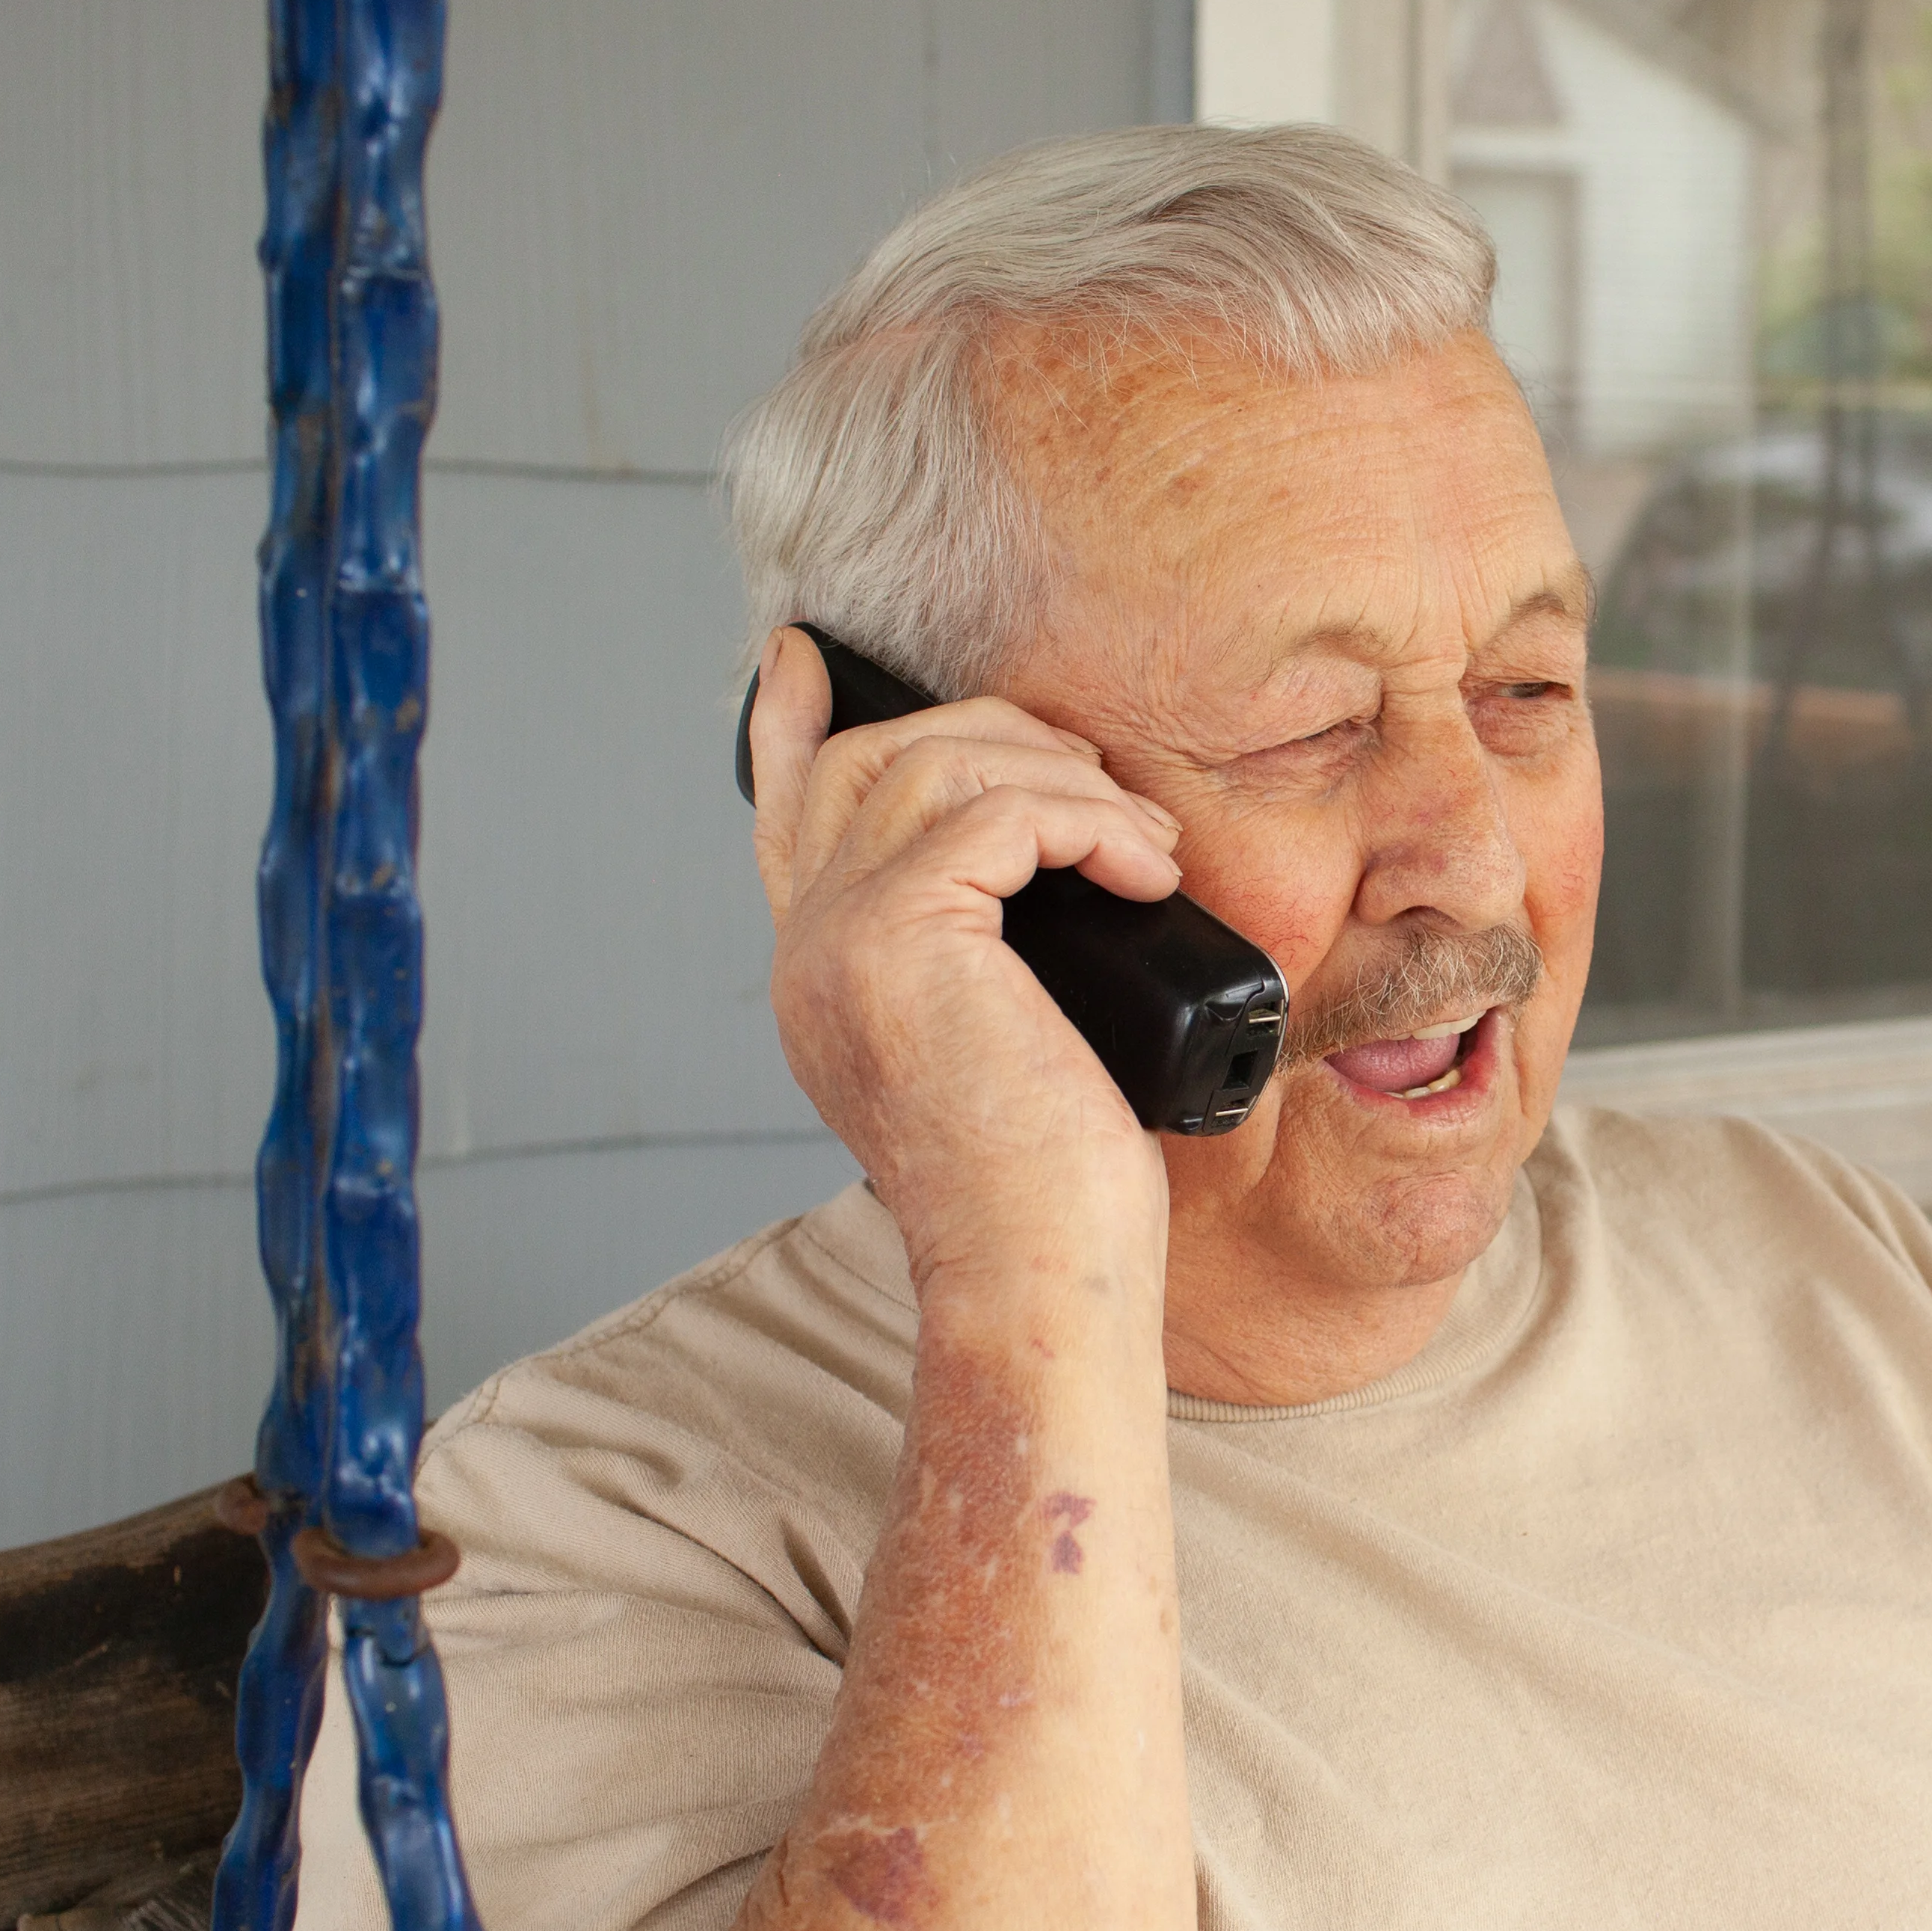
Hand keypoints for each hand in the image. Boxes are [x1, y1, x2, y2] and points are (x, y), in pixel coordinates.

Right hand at [745, 626, 1182, 1288]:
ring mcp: (839, 940)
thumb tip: (1069, 883)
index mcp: (822, 975)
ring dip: (1069, 783)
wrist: (1039, 1273)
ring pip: (941, 766)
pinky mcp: (896, 938)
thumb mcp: (1014, 1045)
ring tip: (1145, 848)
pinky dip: (1089, 824)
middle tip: (1104, 790)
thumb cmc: (1051, 1187)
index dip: (795, 724)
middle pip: (877, 759)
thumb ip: (989, 961)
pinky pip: (999, 812)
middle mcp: (808, 951)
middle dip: (1005, 739)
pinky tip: (1143, 871)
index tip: (806, 657)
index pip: (786, 814)